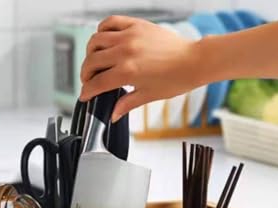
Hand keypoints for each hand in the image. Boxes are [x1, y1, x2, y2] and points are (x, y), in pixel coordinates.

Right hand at [80, 16, 200, 120]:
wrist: (193, 61)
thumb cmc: (175, 79)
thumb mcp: (148, 96)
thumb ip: (126, 104)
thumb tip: (113, 115)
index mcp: (128, 72)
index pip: (97, 82)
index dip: (87, 91)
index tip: (84, 95)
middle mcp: (125, 51)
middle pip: (91, 61)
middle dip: (85, 74)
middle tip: (88, 81)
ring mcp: (130, 35)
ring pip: (96, 40)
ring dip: (90, 53)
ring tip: (95, 62)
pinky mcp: (136, 24)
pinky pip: (110, 22)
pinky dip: (102, 31)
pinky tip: (104, 41)